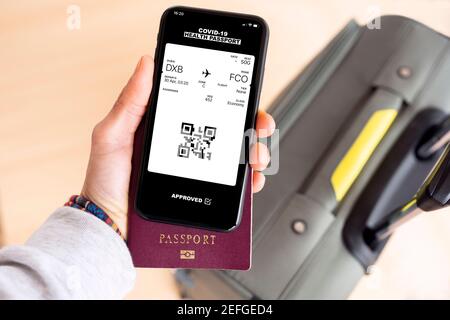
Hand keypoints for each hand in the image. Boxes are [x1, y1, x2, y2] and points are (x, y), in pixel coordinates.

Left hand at [81, 56, 275, 237]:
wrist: (109, 226)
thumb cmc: (105, 181)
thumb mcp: (112, 135)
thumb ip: (130, 102)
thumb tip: (147, 64)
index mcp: (168, 129)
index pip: (205, 108)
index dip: (229, 100)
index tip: (245, 96)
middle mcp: (186, 148)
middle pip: (228, 131)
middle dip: (252, 127)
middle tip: (259, 127)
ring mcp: (196, 172)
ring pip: (236, 158)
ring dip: (255, 153)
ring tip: (257, 157)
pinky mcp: (201, 196)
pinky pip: (231, 189)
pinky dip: (248, 183)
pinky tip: (252, 181)